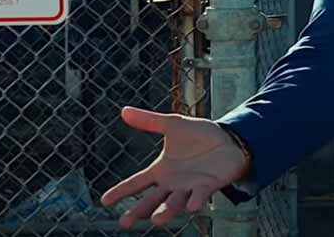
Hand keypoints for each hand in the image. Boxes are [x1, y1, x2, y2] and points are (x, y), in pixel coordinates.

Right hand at [100, 107, 250, 228]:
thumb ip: (149, 121)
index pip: (136, 182)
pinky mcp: (208, 186)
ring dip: (165, 211)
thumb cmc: (200, 136)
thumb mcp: (173, 124)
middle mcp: (172, 183)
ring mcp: (189, 187)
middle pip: (151, 200)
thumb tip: (123, 110)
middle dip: (138, 211)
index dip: (121, 191)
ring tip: (156, 220)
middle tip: (125, 223)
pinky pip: (199, 196)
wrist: (229, 138)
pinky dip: (194, 201)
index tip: (104, 201)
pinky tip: (190, 206)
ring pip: (174, 203)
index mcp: (161, 170)